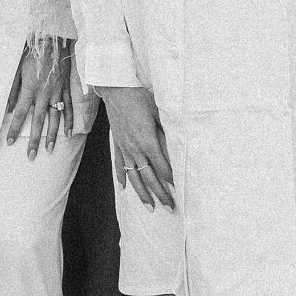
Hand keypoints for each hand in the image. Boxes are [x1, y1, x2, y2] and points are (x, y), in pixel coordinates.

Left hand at [3, 35, 73, 158]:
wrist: (52, 40)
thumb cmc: (31, 54)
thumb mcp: (17, 71)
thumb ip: (13, 91)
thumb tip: (8, 109)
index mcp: (30, 88)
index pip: (20, 114)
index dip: (13, 129)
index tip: (8, 142)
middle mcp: (44, 93)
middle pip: (38, 121)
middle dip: (33, 140)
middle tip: (30, 157)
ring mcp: (57, 92)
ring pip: (55, 117)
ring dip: (52, 136)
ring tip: (49, 150)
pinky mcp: (66, 88)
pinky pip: (68, 107)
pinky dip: (68, 121)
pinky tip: (68, 134)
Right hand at [101, 85, 174, 209]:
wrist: (116, 87)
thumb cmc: (141, 96)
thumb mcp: (159, 113)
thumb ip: (167, 132)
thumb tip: (178, 149)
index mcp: (148, 141)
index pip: (162, 167)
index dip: (171, 180)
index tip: (180, 191)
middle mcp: (135, 148)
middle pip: (149, 177)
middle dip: (160, 194)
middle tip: (170, 208)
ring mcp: (124, 147)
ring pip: (134, 176)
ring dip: (142, 194)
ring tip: (150, 207)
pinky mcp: (117, 143)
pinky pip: (120, 164)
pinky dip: (122, 177)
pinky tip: (124, 188)